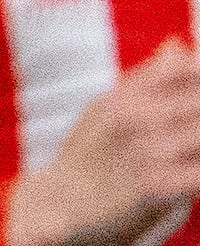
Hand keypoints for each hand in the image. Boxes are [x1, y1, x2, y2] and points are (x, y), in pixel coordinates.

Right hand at [12, 42, 199, 245]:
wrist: (60, 201)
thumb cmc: (86, 153)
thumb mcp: (105, 106)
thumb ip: (147, 77)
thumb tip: (178, 44)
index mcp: (124, 95)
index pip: (183, 69)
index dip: (199, 73)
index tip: (199, 87)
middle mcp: (136, 117)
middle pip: (198, 100)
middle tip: (192, 123)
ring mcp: (147, 151)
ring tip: (191, 144)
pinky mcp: (157, 185)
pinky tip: (194, 166)